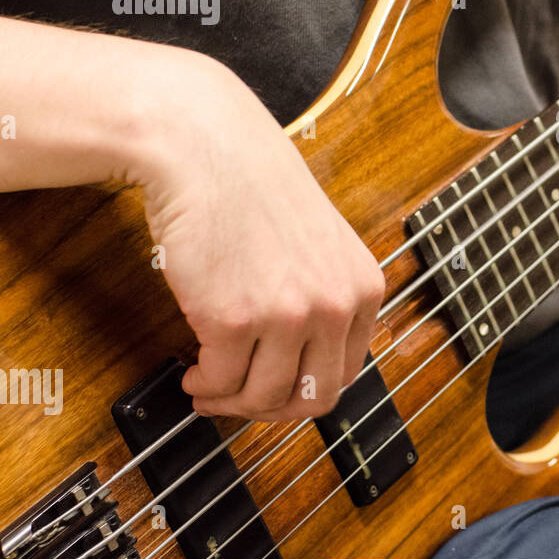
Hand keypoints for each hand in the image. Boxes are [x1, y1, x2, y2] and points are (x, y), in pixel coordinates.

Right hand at [134, 54, 385, 420]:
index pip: (347, 373)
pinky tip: (194, 372)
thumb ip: (325, 298)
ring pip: (265, 400)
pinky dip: (205, 387)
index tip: (276, 388)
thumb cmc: (255, 190)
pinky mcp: (236, 319)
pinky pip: (222, 382)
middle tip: (240, 397)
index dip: (305, 391)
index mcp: (364, 287)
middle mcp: (336, 304)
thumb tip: (304, 364)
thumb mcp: (322, 245)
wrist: (209, 149)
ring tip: (210, 385)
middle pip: (313, 398)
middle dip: (271, 408)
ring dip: (233, 403)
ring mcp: (289, 315)